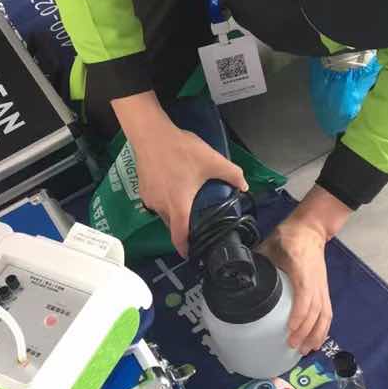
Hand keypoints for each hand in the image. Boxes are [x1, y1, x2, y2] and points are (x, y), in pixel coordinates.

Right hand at [134, 122, 247, 256]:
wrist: (150, 134)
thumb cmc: (181, 150)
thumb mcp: (212, 160)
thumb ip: (232, 174)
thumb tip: (244, 186)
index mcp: (178, 205)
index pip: (179, 236)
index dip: (185, 249)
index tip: (191, 254)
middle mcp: (161, 206)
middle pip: (172, 225)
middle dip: (183, 227)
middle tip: (196, 221)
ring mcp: (150, 198)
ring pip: (164, 213)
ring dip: (174, 212)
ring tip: (186, 200)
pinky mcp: (143, 189)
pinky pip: (156, 202)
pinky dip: (165, 200)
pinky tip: (173, 186)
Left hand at [259, 215, 331, 354]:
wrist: (310, 229)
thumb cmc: (289, 237)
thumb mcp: (269, 246)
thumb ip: (257, 262)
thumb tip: (241, 277)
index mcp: (301, 268)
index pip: (304, 295)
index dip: (299, 314)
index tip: (290, 329)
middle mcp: (315, 280)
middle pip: (316, 310)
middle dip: (306, 331)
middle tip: (293, 346)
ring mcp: (322, 286)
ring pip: (324, 314)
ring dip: (316, 334)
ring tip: (306, 350)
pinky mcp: (324, 289)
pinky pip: (327, 312)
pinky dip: (323, 328)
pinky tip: (316, 340)